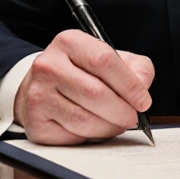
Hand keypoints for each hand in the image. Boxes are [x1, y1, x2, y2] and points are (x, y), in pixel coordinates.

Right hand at [13, 29, 154, 144]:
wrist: (40, 87)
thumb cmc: (80, 72)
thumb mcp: (109, 58)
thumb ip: (136, 67)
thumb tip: (142, 87)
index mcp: (69, 42)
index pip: (104, 61)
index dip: (129, 84)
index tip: (143, 101)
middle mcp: (49, 66)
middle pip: (95, 93)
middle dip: (122, 111)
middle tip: (132, 117)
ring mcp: (39, 94)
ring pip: (84, 120)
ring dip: (109, 127)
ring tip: (116, 123)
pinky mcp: (36, 122)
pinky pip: (72, 136)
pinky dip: (91, 136)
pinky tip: (94, 127)